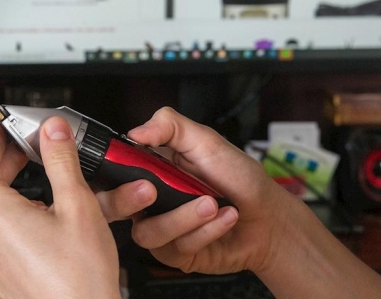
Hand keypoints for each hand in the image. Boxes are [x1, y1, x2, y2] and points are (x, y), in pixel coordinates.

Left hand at [0, 120, 119, 298]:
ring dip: (3, 200)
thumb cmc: (80, 276)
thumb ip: (61, 161)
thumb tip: (53, 131)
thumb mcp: (78, 205)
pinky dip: (7, 230)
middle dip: (5, 167)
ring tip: (32, 196)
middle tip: (25, 155)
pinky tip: (35, 232)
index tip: (2, 129)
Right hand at [97, 107, 304, 275]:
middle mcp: (150, 200)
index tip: (133, 174)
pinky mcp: (176, 254)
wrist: (267, 217)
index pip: (113, 172)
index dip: (113, 176)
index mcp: (150, 169)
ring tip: (213, 204)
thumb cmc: (239, 178)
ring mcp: (162, 228)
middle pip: (116, 207)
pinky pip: (176, 247)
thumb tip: (136, 131)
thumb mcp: (207, 141)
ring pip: (148, 232)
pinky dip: (206, 231)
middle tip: (153, 191)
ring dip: (185, 217)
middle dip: (130, 200)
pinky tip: (226, 218)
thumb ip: (171, 126)